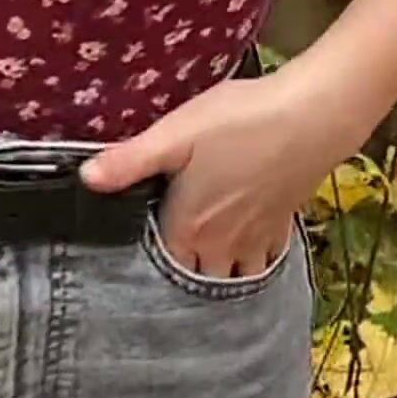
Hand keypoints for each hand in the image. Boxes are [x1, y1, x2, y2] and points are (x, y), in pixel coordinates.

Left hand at [78, 61, 375, 279]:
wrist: (311, 118)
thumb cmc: (238, 121)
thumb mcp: (175, 134)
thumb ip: (130, 161)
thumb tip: (85, 178)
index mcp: (189, 227)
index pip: (160, 265)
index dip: (146, 262)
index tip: (135, 251)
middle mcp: (222, 244)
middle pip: (197, 279)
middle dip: (183, 277)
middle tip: (168, 258)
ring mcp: (257, 238)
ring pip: (234, 277)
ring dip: (219, 275)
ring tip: (205, 261)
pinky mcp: (283, 225)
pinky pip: (265, 261)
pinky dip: (253, 263)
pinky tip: (246, 248)